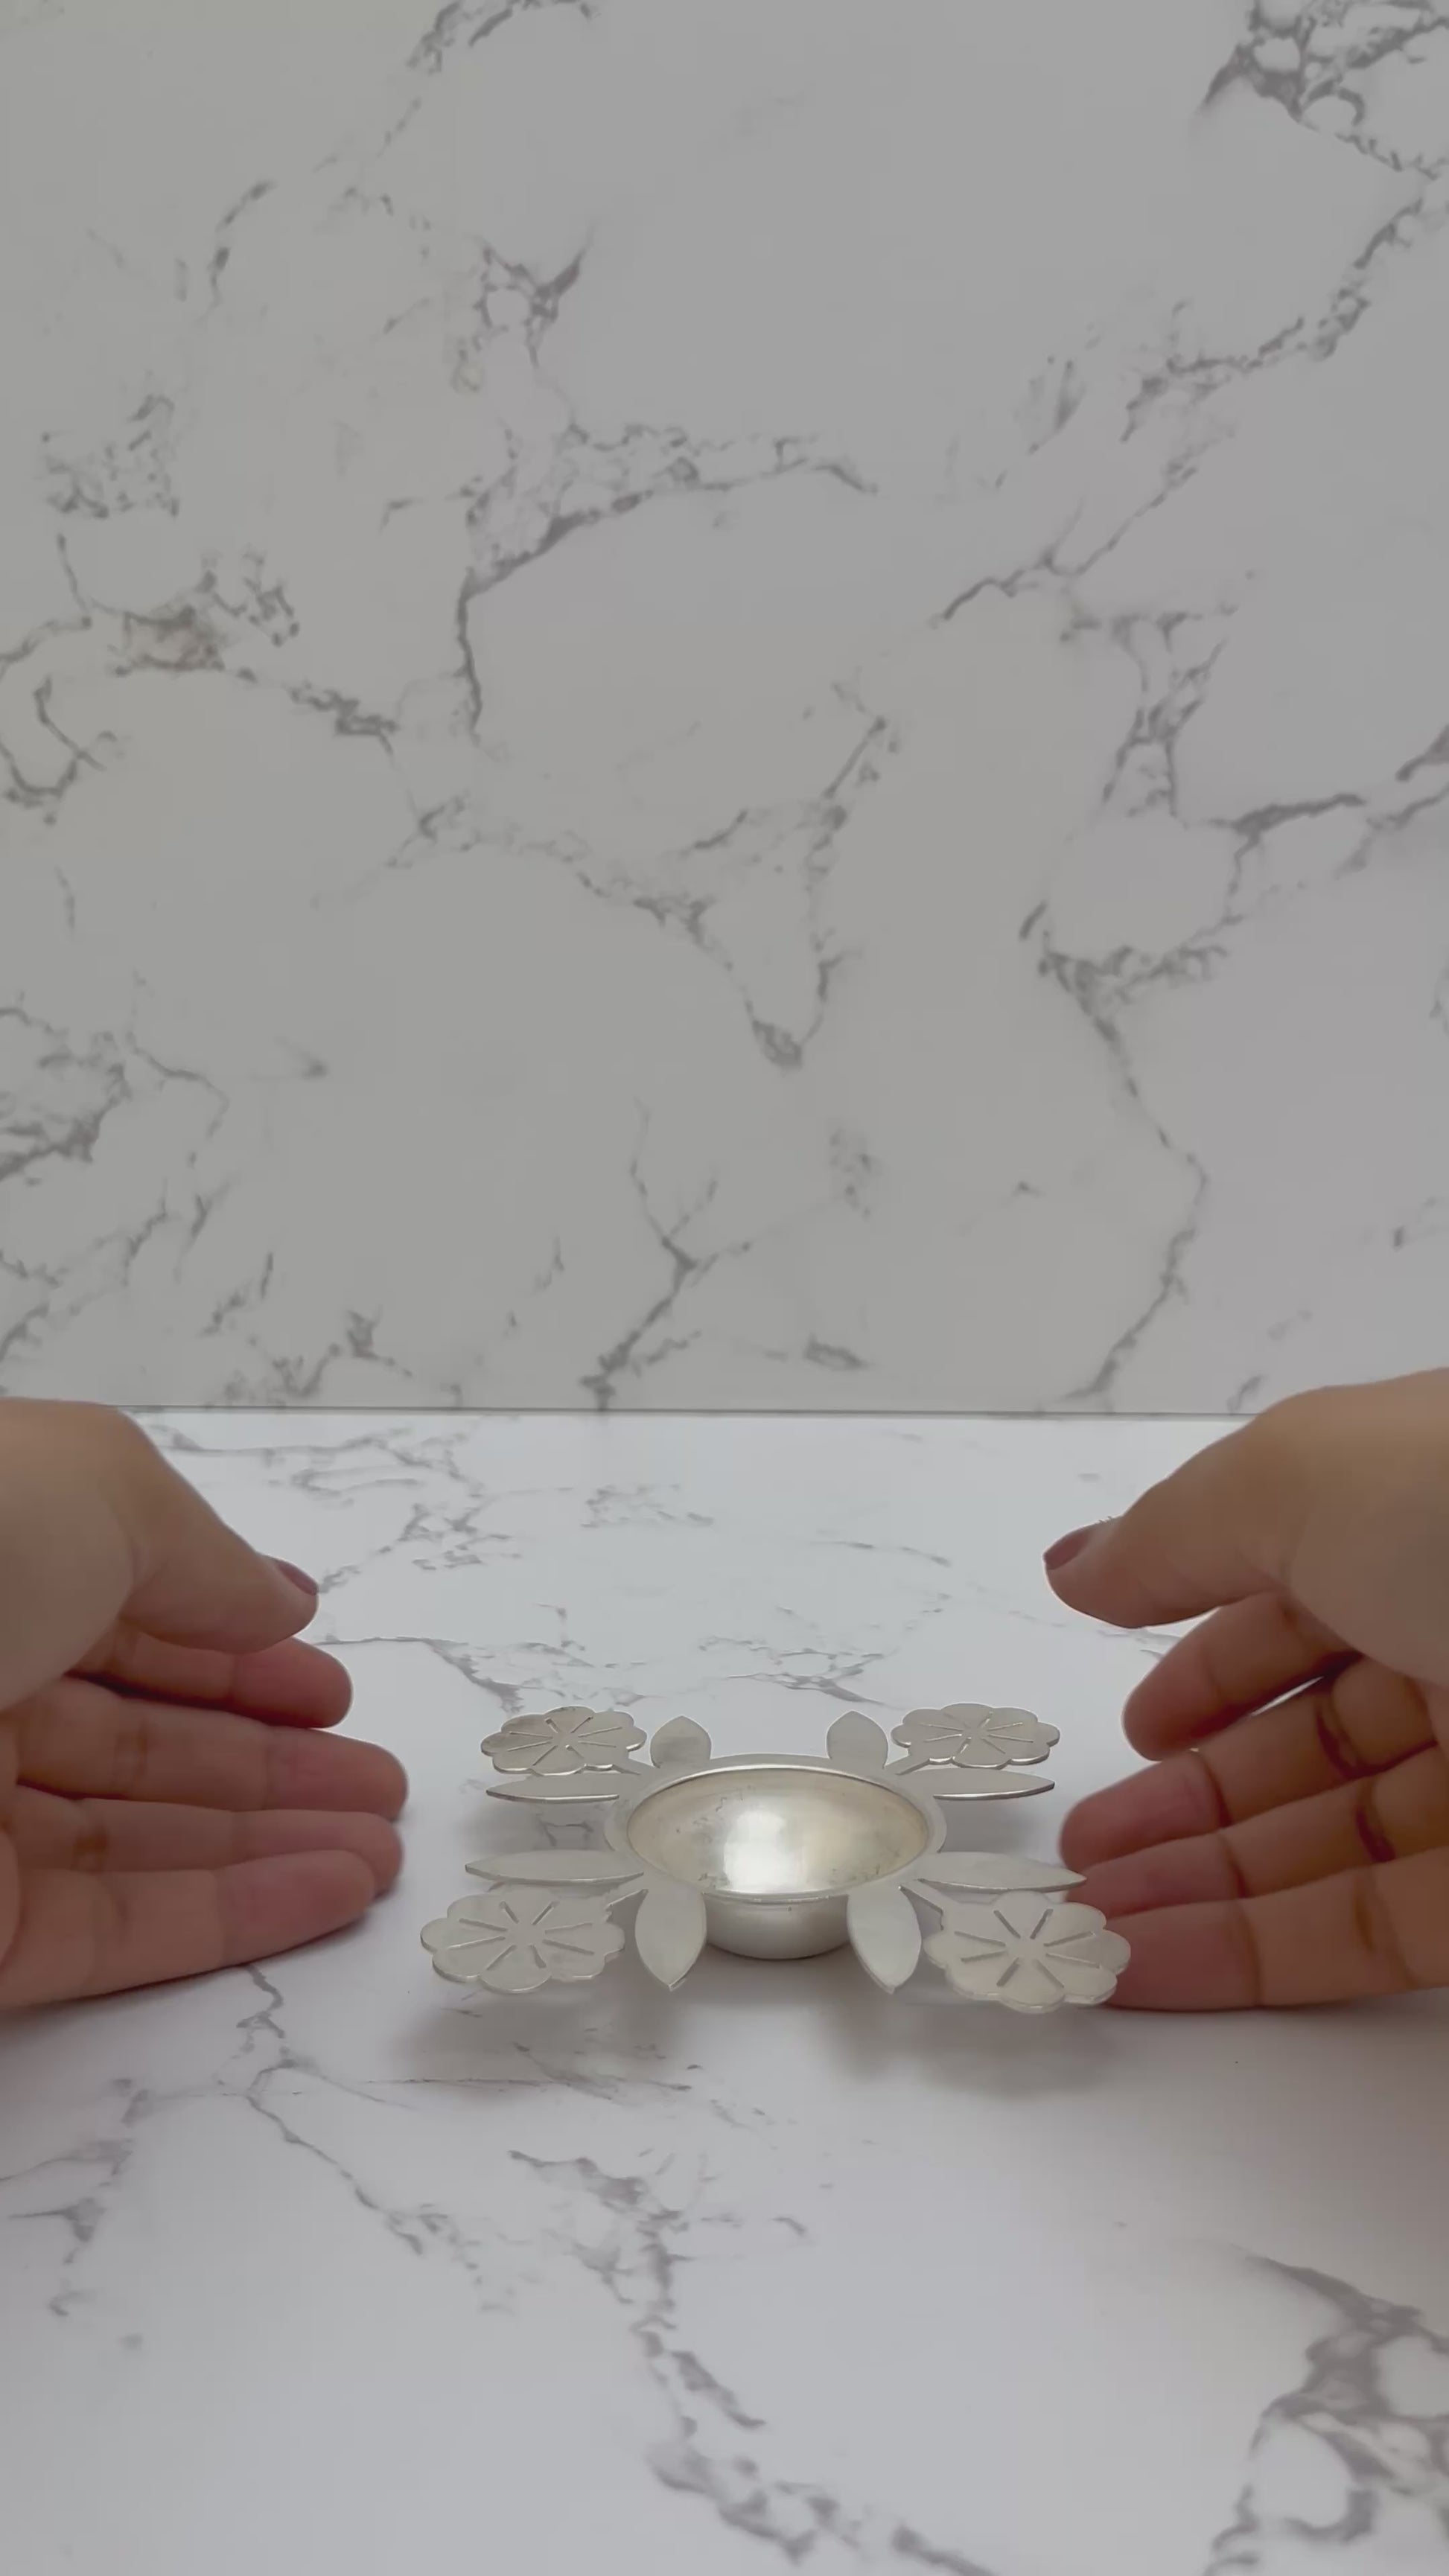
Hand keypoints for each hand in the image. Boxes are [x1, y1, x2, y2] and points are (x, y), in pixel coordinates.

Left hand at [0, 1402, 403, 2006]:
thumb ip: (200, 1553)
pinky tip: (334, 1887)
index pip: (120, 1620)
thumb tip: (273, 1602)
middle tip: (374, 1775)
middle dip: (268, 1757)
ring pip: (139, 1840)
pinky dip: (237, 1914)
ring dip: (274, 1842)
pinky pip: (119, 1930)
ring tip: (384, 1843)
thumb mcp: (95, 1488)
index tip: (323, 1678)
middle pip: (138, 1737)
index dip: (230, 1647)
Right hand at [1047, 1374, 1448, 2008]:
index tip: (1131, 1729)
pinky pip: (1369, 1933)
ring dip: (1200, 1887)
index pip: (1310, 1610)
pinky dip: (1251, 1954)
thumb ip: (1176, 1531)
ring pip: (1332, 1847)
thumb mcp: (1301, 1471)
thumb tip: (1082, 1567)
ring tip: (1085, 1919)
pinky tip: (1148, 1960)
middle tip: (1085, 1850)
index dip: (1211, 1668)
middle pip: (1313, 1743)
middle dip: (1190, 1799)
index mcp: (1435, 1528)